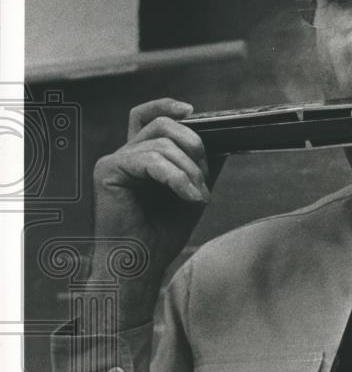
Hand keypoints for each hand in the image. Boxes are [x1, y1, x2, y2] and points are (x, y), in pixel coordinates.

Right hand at [89, 98, 223, 324]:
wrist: (140, 265)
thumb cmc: (161, 234)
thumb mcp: (192, 194)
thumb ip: (202, 168)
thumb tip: (223, 142)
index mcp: (141, 156)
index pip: (147, 116)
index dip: (168, 106)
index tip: (193, 111)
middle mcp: (125, 155)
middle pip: (160, 125)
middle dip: (192, 144)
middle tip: (205, 173)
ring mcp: (114, 161)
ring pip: (160, 144)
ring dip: (189, 170)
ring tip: (199, 195)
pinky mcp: (108, 171)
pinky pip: (150, 160)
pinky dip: (176, 177)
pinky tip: (190, 196)